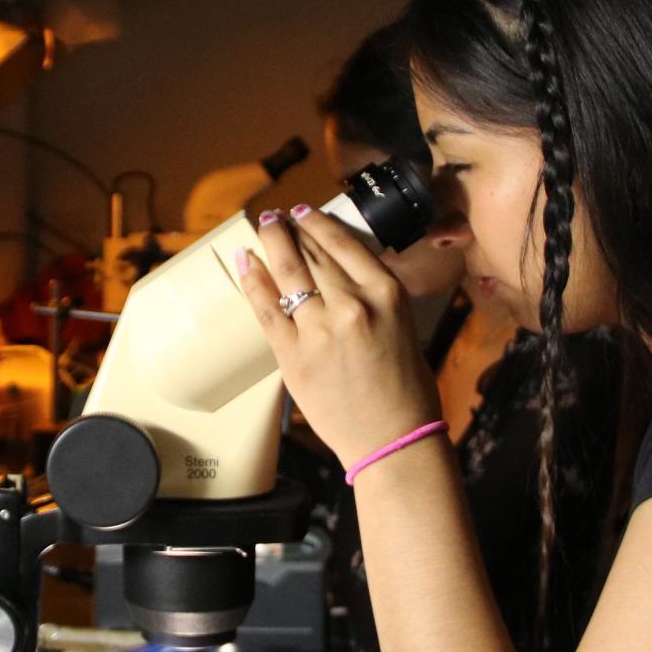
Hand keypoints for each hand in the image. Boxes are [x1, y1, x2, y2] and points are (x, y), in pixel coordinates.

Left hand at [234, 206, 444, 468]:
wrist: (394, 439)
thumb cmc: (406, 389)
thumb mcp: (402, 325)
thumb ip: (371, 296)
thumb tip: (337, 272)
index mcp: (386, 293)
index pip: (343, 244)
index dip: (317, 223)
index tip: (303, 213)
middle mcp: (353, 303)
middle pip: (313, 254)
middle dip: (290, 230)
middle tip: (275, 218)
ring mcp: (319, 328)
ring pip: (288, 272)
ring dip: (271, 243)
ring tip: (262, 227)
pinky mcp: (293, 354)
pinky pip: (267, 308)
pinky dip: (254, 281)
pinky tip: (246, 262)